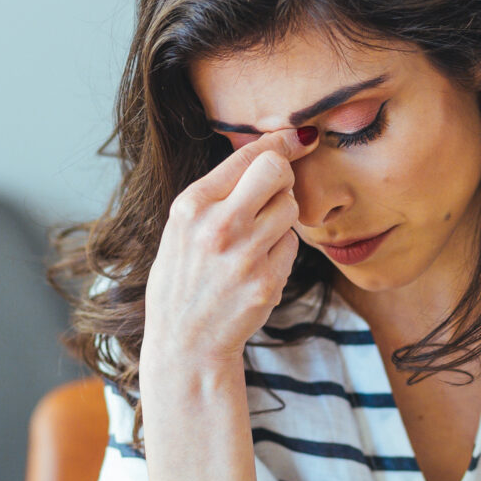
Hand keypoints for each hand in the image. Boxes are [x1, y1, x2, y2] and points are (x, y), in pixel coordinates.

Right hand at [143, 128, 308, 383]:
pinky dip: (281, 251)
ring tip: (255, 238)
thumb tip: (270, 148)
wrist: (184, 342)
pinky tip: (257, 266)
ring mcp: (244, 255)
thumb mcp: (184, 227)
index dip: (278, 143)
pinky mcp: (266, 282)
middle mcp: (217, 226)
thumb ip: (219, 190)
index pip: (248, 155)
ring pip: (289, 208)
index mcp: (191, 205)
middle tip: (273, 192)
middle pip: (276, 171)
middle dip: (282, 177)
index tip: (297, 138)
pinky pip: (291, 245)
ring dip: (280, 217)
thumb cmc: (184, 277)